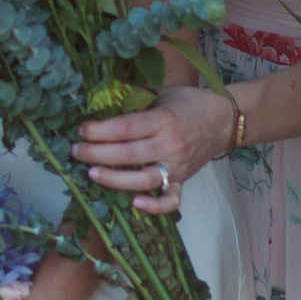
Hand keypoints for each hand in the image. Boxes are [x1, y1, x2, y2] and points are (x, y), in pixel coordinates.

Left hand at [73, 85, 237, 215]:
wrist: (225, 120)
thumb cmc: (189, 103)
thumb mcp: (162, 93)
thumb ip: (135, 99)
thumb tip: (100, 101)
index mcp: (163, 120)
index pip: (125, 128)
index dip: (99, 131)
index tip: (80, 130)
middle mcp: (170, 146)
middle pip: (127, 155)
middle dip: (96, 154)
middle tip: (75, 152)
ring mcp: (178, 167)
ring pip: (142, 180)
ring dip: (114, 180)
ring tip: (91, 173)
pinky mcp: (184, 181)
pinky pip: (170, 200)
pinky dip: (153, 206)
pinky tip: (134, 203)